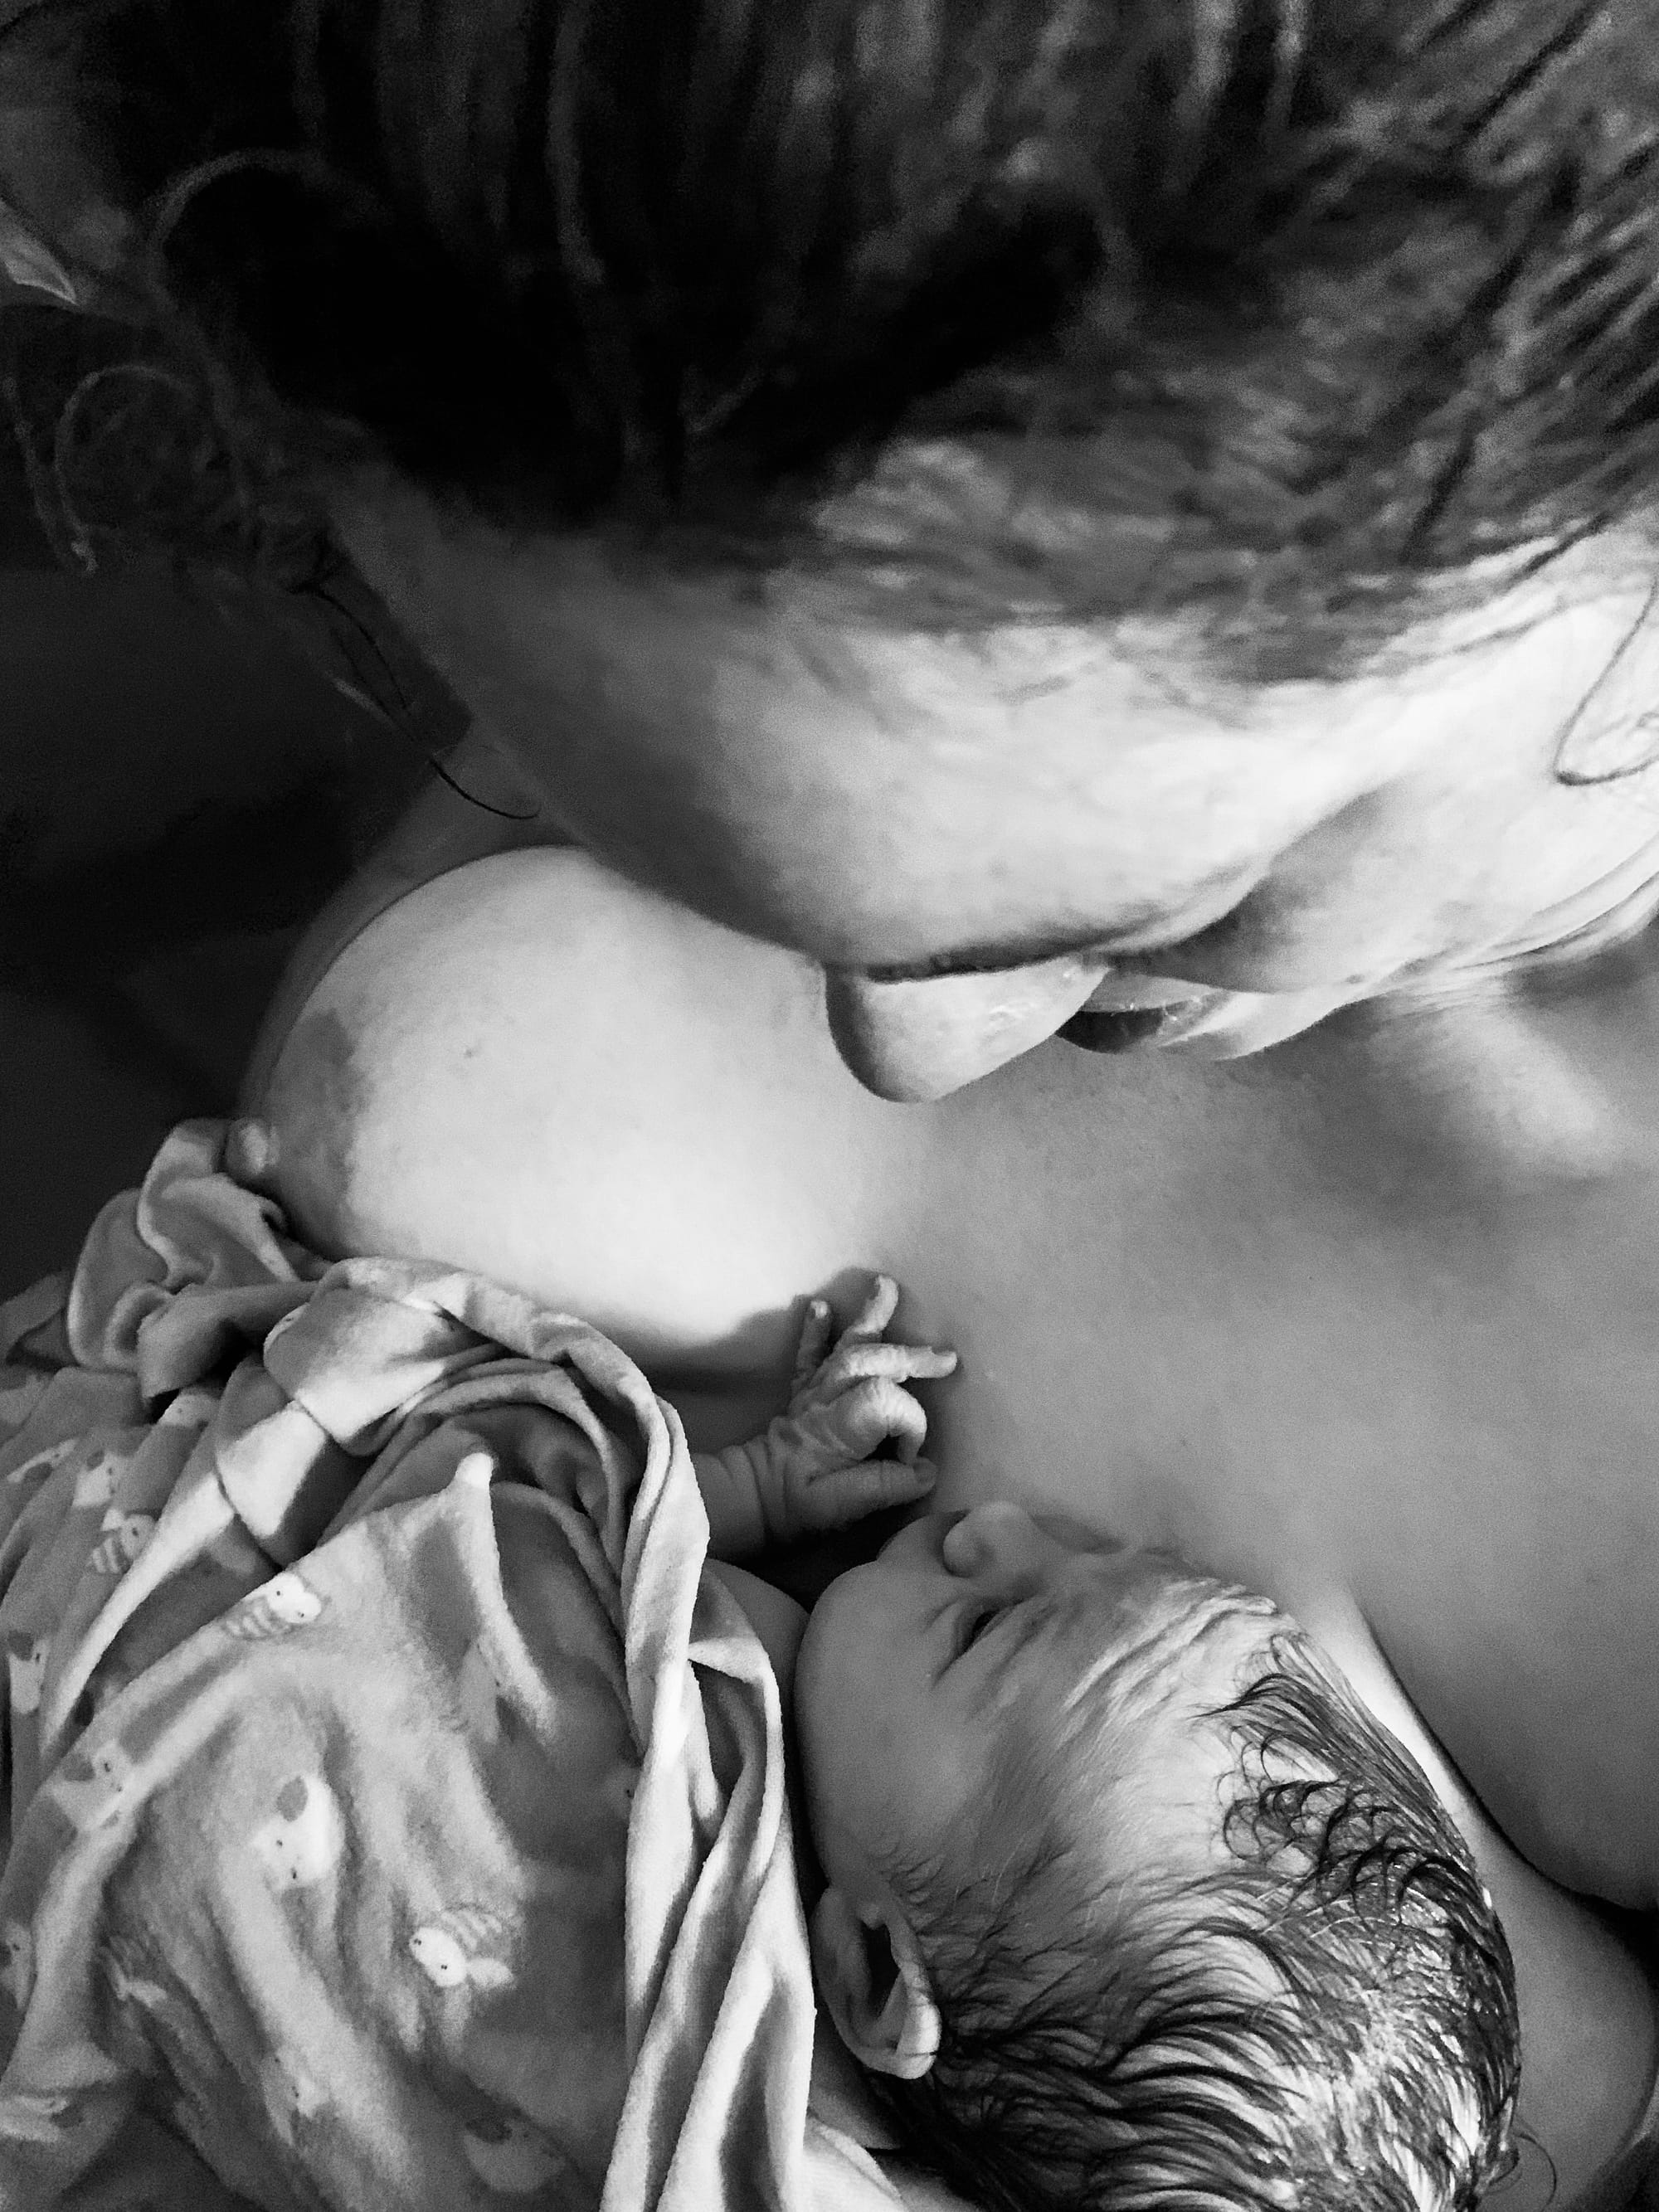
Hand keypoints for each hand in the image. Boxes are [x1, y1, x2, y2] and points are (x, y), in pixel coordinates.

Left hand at [752, 1276, 957, 1546]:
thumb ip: (889, 1486)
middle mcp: (829, 1399)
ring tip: (885, 1285)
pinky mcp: (803, 1393)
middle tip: (947, 1357)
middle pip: (872, 1362)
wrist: (752, 1499)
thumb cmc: (798, 1506)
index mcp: (842, 1427)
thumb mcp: (846, 1507)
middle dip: (910, 1356)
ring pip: (845, 1347)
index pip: (888, 1403)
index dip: (911, 1428)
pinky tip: (819, 1306)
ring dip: (869, 1317)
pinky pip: (809, 1356)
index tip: (911, 1461)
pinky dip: (816, 1332)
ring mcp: (815, 1392)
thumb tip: (925, 1470)